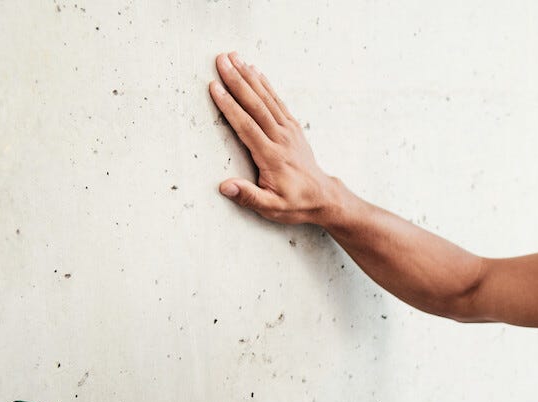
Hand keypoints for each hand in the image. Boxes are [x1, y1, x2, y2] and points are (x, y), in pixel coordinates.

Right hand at [210, 51, 335, 224]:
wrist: (323, 197)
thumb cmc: (295, 203)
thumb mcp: (271, 208)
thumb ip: (248, 196)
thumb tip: (225, 187)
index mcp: (272, 157)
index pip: (247, 126)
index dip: (230, 106)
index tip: (215, 87)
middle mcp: (281, 139)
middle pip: (256, 105)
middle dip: (237, 81)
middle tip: (221, 60)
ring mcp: (289, 131)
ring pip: (266, 99)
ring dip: (249, 77)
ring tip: (234, 57)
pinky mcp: (293, 128)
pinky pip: (277, 102)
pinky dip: (266, 85)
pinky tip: (255, 71)